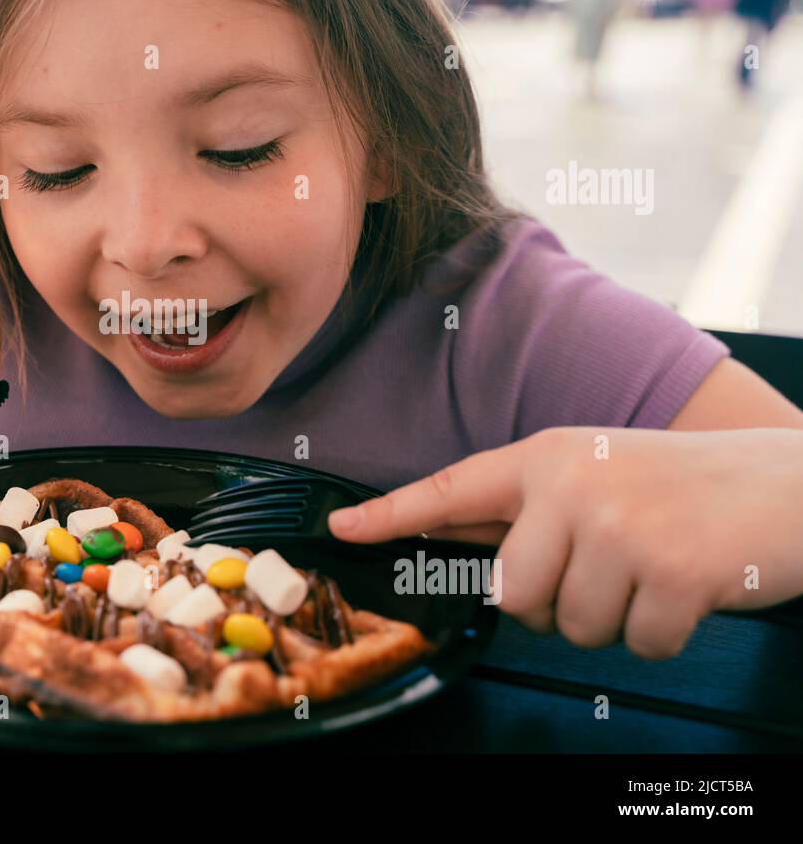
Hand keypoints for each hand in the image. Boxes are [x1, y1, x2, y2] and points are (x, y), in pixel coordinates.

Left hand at [328, 427, 802, 658]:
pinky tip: (689, 588)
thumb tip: (446, 534)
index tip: (342, 528)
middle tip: (609, 570)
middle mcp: (575, 486)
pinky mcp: (672, 571)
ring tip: (654, 570)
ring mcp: (622, 527)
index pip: (454, 489)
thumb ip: (524, 509)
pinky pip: (636, 642)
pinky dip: (663, 632)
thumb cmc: (686, 487)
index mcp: (549, 459)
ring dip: (615, 619)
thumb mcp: (597, 475)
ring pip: (573, 626)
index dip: (393, 513)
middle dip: (556, 604)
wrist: (790, 484)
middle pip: (514, 593)